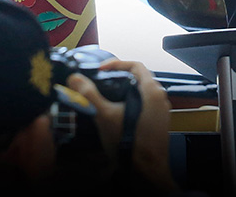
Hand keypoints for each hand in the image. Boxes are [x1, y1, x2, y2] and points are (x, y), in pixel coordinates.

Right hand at [68, 59, 177, 194]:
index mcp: (152, 91)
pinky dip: (130, 103)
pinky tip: (116, 113)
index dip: (116, 63)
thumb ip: (89, 94)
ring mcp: (161, 111)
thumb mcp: (104, 115)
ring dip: (123, 91)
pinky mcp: (158, 123)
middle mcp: (160, 98)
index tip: (100, 70)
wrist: (146, 172)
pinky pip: (144, 105)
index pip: (135, 64)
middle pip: (139, 77)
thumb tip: (75, 78)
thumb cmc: (129, 142)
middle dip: (118, 77)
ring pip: (141, 92)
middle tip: (100, 81)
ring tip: (104, 97)